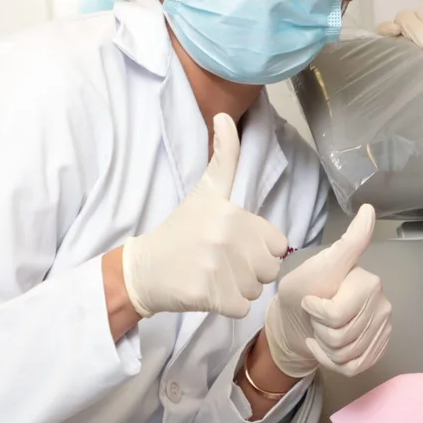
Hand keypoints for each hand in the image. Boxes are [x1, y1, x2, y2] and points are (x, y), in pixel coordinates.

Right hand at [120, 113, 287, 318]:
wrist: (144, 268)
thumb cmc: (181, 229)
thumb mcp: (206, 190)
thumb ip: (224, 157)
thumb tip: (223, 114)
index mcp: (233, 213)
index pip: (277, 243)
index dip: (259, 247)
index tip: (233, 243)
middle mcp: (226, 239)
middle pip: (270, 269)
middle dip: (251, 270)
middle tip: (221, 262)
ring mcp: (216, 269)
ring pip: (257, 290)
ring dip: (240, 288)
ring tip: (213, 275)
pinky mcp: (208, 296)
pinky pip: (242, 309)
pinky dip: (228, 306)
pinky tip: (208, 292)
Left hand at [264, 205, 392, 378]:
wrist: (296, 320)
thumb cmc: (303, 290)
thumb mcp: (318, 266)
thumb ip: (348, 243)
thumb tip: (368, 209)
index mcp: (369, 283)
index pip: (336, 315)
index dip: (315, 312)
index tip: (310, 299)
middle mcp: (383, 305)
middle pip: (341, 338)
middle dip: (319, 332)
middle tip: (315, 318)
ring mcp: (383, 329)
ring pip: (347, 356)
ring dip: (324, 349)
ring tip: (320, 331)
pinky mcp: (378, 349)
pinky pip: (354, 368)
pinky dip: (332, 362)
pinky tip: (326, 348)